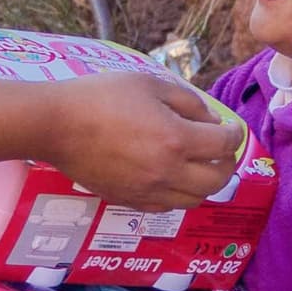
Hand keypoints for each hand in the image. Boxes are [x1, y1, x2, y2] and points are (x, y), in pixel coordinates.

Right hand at [46, 73, 243, 206]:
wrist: (56, 125)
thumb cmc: (100, 97)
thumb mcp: (149, 83)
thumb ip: (187, 101)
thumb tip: (209, 121)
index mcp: (175, 139)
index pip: (225, 145)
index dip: (235, 135)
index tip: (232, 128)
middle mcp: (167, 172)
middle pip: (218, 181)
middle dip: (227, 163)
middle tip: (221, 150)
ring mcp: (148, 191)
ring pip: (195, 199)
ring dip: (205, 183)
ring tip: (198, 165)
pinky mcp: (129, 200)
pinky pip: (167, 207)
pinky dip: (178, 194)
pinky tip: (171, 177)